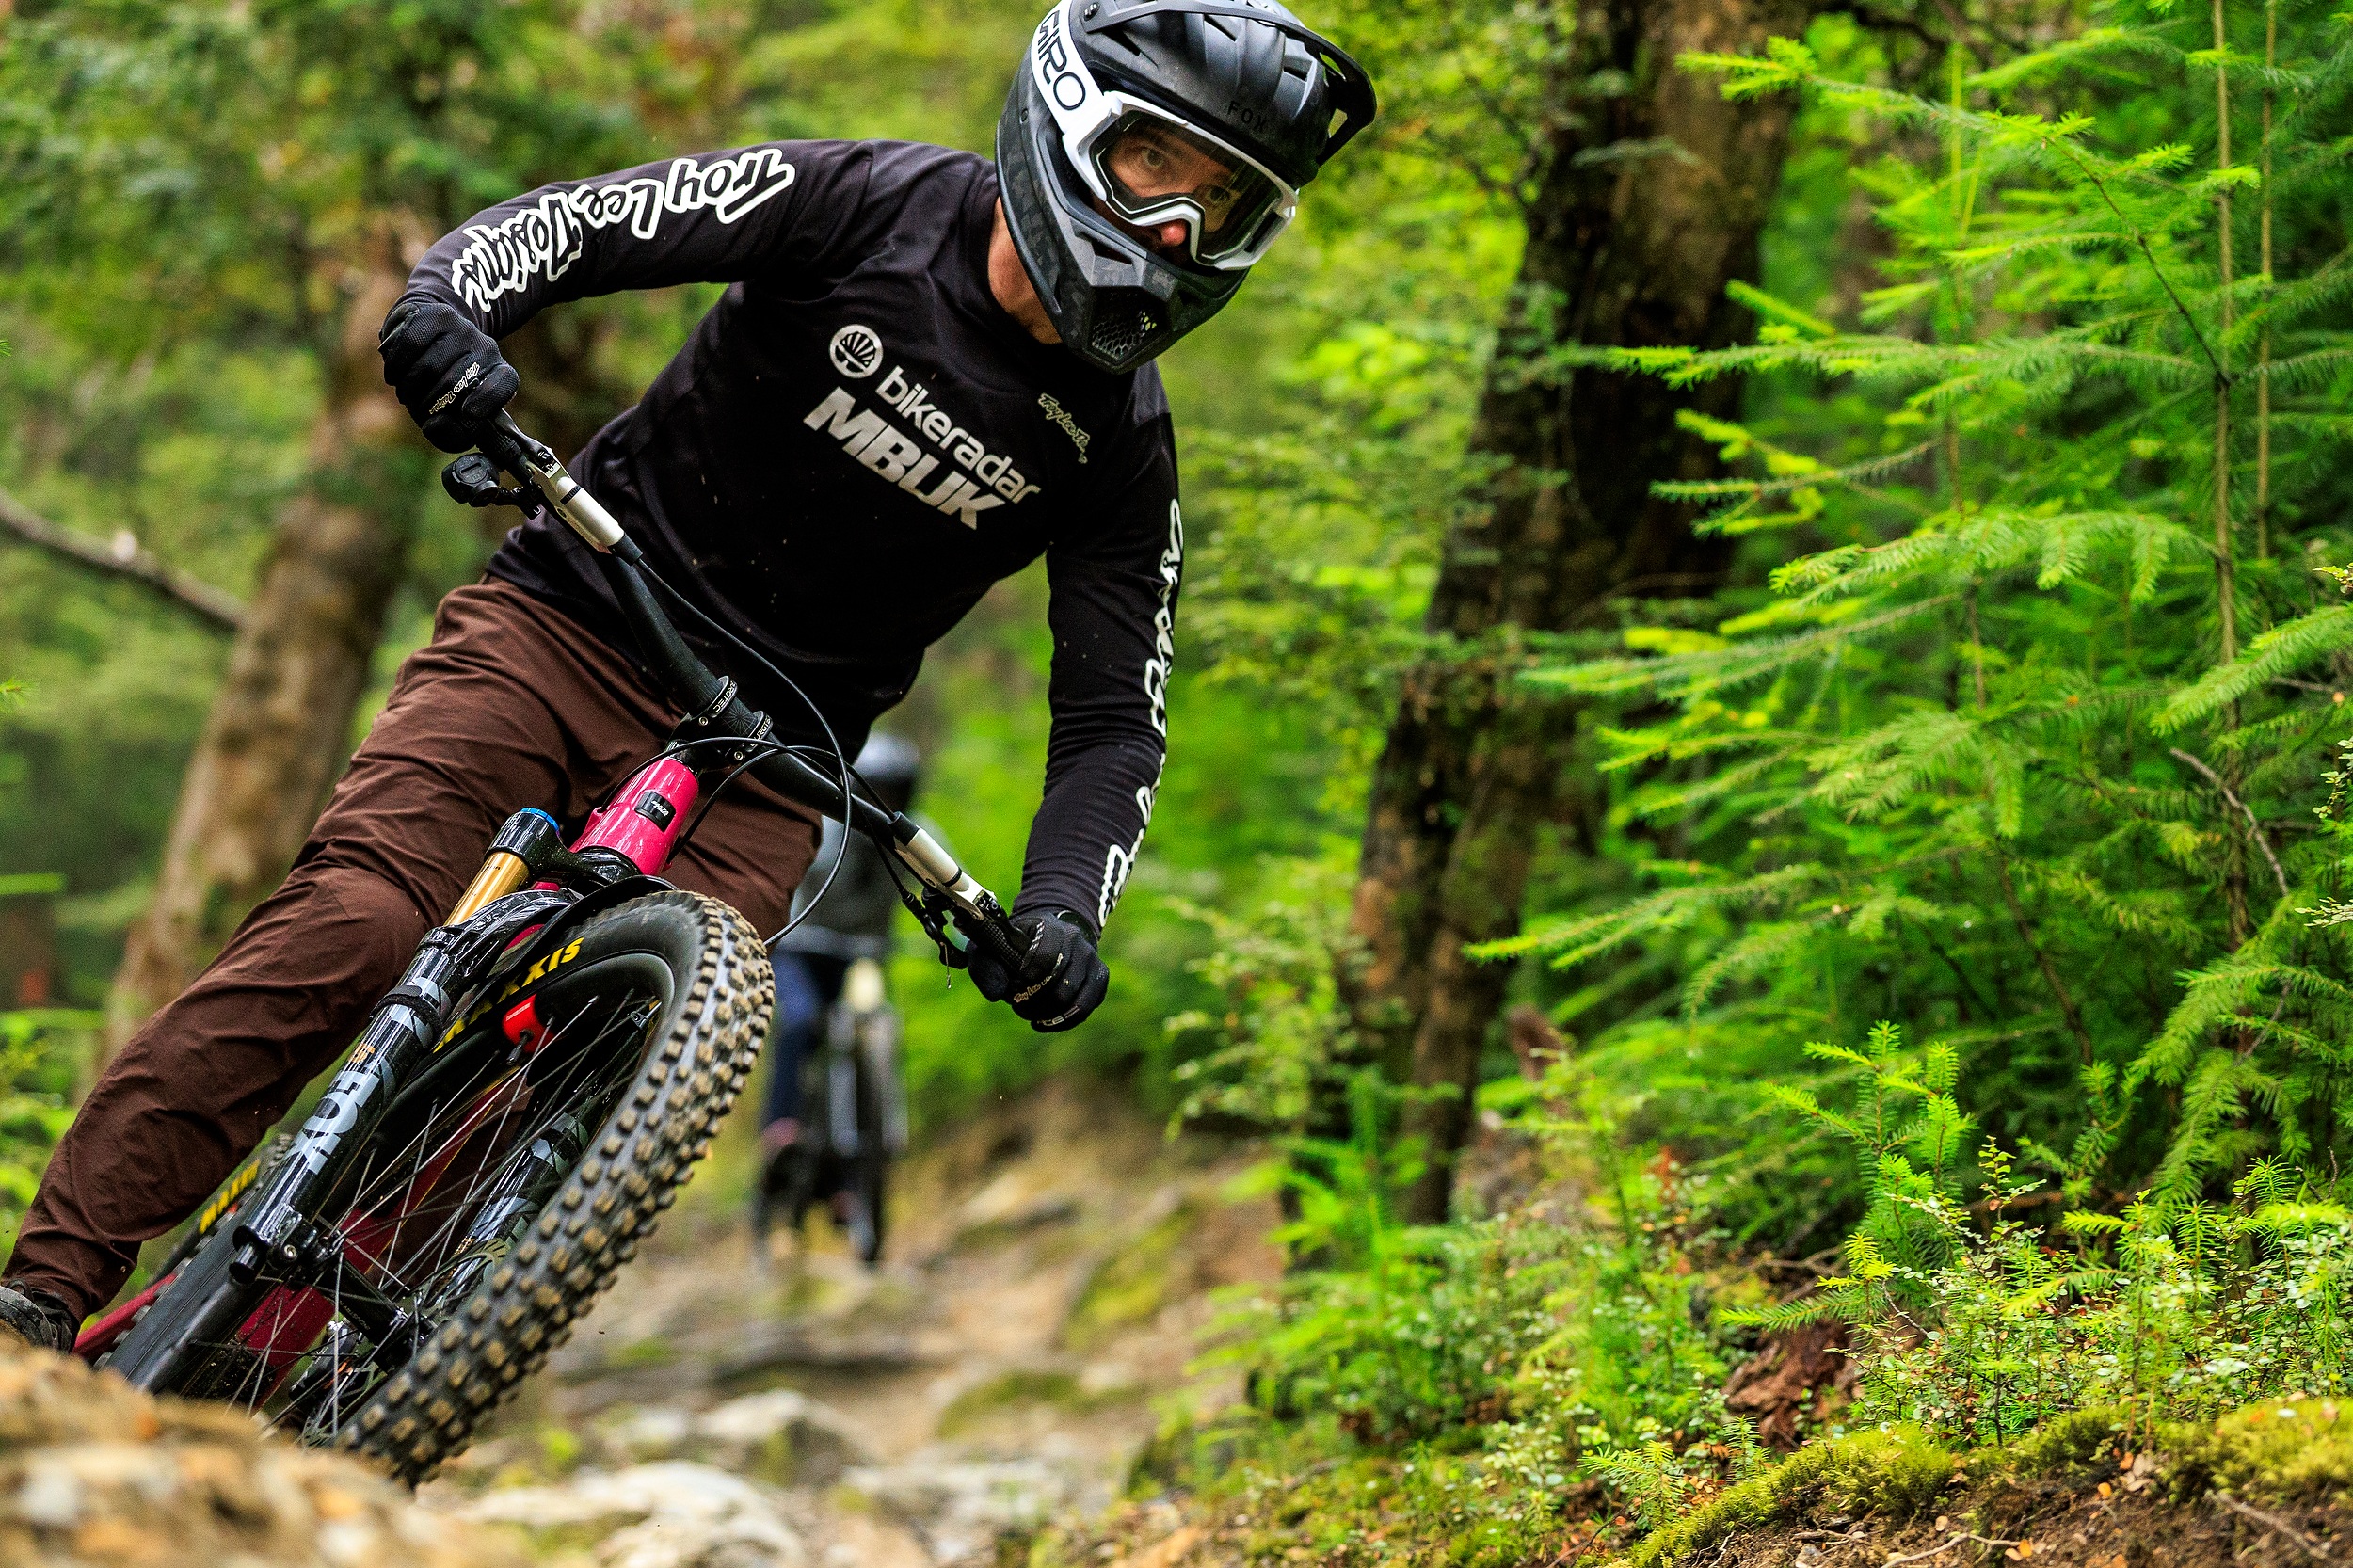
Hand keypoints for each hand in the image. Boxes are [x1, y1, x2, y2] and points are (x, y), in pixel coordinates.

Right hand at [379, 300, 519, 452]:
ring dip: (408, 387)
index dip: (487, 401)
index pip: (503, 384)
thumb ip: (450, 435)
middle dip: (427, 403)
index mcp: (500, 375)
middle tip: (417, 406)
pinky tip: (394, 375)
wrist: (427, 339)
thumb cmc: (440, 388)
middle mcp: (487, 348)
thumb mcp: (451, 419)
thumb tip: (436, 425)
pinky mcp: (437, 314)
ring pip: (429, 365)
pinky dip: (396, 365)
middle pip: (454, 383)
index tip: (468, 414)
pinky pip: (411, 343)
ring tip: (405, 392)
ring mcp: (463, 329)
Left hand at [969, 912, 1108, 1031]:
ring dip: (1047, 1014)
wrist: (1050, 935)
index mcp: (1050, 927)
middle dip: (1034, 1002)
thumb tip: (998, 994)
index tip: (1016, 983)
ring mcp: (1091, 959)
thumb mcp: (993, 947)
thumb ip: (985, 965)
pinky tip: (1044, 1021)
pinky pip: (1084, 1009)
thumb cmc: (1016, 945)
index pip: (1047, 957)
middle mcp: (1077, 941)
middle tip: (1017, 1003)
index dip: (1029, 977)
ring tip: (1029, 1013)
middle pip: (1060, 985)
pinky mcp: (1099, 978)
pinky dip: (1062, 1021)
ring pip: (1073, 1000)